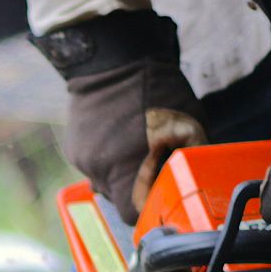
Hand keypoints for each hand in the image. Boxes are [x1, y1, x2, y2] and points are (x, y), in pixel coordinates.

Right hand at [33, 11, 207, 221]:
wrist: (113, 57)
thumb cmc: (156, 90)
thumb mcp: (189, 124)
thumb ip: (190, 160)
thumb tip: (197, 181)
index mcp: (127, 171)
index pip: (134, 214)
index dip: (149, 208)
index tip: (162, 194)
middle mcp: (99, 172)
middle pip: (119, 199)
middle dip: (136, 188)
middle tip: (154, 164)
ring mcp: (83, 160)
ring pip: (106, 182)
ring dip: (121, 171)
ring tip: (135, 145)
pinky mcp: (74, 148)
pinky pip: (94, 165)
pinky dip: (107, 157)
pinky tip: (119, 135)